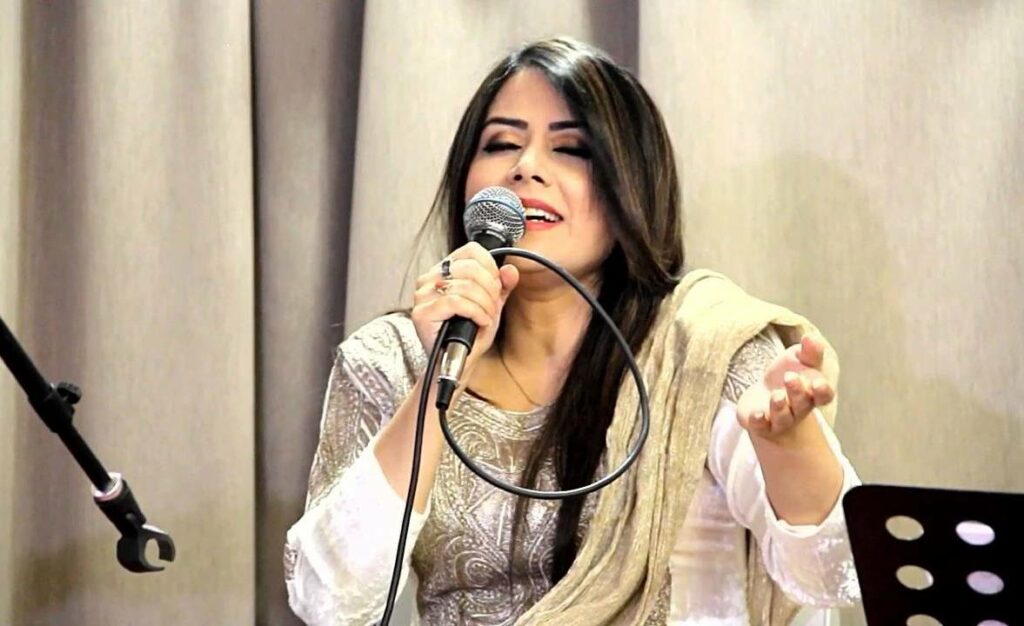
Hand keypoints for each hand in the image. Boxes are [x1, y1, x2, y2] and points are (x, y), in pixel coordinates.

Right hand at [412, 242, 519, 374]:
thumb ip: (502, 286)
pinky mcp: (422, 313)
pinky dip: (475, 312)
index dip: (490, 268)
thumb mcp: (491, 305)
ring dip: (485, 305)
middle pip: (471, 268)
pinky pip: (456, 302)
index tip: (496, 287)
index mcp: (445, 270)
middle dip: (490, 290)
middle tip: (492, 307)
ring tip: (486, 318)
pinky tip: (479, 322)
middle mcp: (431, 278)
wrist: (458, 361)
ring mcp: (423, 295)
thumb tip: (510, 271)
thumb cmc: (470, 333)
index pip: (472, 251)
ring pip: (466, 286)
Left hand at [736, 334, 834, 440]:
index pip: (823, 396)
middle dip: (797, 392)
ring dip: (780, 406)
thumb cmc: (789, 376)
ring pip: (783, 416)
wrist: (765, 397)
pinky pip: (760, 425)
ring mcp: (779, 419)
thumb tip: (811, 337)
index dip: (822, 391)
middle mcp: (798, 409)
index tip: (818, 383)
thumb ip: (808, 352)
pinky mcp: (759, 423)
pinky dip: (758, 421)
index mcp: (812, 394)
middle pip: (802, 404)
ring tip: (776, 395)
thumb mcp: (799, 360)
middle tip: (789, 377)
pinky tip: (757, 414)